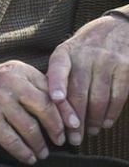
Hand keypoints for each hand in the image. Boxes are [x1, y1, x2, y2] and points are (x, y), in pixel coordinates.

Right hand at [0, 60, 65, 164]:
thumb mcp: (8, 79)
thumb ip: (32, 88)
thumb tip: (64, 112)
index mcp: (19, 70)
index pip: (51, 90)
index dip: (65, 110)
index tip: (75, 125)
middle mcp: (9, 81)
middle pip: (44, 107)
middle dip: (57, 128)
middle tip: (63, 141)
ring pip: (29, 127)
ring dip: (39, 144)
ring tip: (43, 153)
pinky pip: (12, 139)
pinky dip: (23, 152)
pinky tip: (28, 158)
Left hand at [47, 14, 128, 145]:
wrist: (119, 27)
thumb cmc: (86, 47)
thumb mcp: (68, 52)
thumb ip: (58, 73)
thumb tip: (46, 102)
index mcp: (65, 53)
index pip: (58, 68)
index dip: (56, 84)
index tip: (54, 100)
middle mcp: (85, 55)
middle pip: (79, 92)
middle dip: (75, 119)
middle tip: (73, 138)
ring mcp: (107, 61)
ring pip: (99, 97)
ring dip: (94, 120)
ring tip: (89, 133)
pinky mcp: (126, 67)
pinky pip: (118, 96)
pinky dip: (112, 113)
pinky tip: (106, 123)